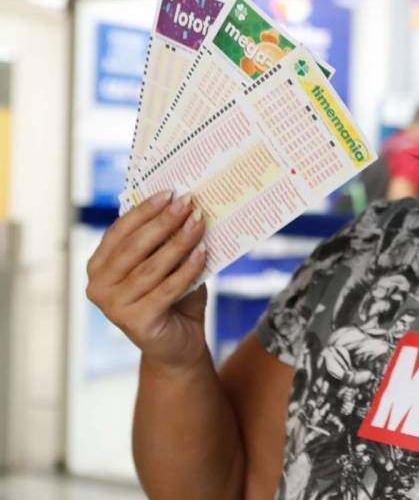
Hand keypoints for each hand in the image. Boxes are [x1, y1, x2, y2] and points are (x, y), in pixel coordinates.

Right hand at [85, 190, 210, 371]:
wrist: (180, 343)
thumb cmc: (173, 297)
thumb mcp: (167, 264)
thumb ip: (164, 241)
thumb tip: (182, 204)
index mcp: (99, 266)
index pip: (119, 231)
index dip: (144, 211)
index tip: (170, 192)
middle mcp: (98, 285)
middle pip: (134, 247)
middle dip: (163, 222)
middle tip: (188, 202)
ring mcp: (113, 306)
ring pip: (151, 267)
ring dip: (178, 242)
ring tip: (199, 223)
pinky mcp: (134, 322)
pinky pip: (166, 289)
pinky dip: (186, 269)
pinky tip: (203, 252)